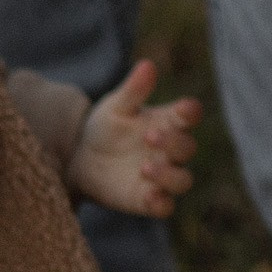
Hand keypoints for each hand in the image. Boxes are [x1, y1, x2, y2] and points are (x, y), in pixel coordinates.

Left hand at [64, 59, 201, 216]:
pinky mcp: (148, 200)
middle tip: (149, 136)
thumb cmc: (106, 128)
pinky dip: (161, 202)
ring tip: (145, 167)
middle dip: (173, 143)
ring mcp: (162, 176)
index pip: (189, 116)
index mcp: (167, 122)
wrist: (81, 160)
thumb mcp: (115, 107)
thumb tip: (147, 65)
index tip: (185, 109)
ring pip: (183, 180)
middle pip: (188, 148)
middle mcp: (170, 151)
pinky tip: (148, 194)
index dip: (190, 113)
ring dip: (169, 174)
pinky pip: (165, 206)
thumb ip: (133, 90)